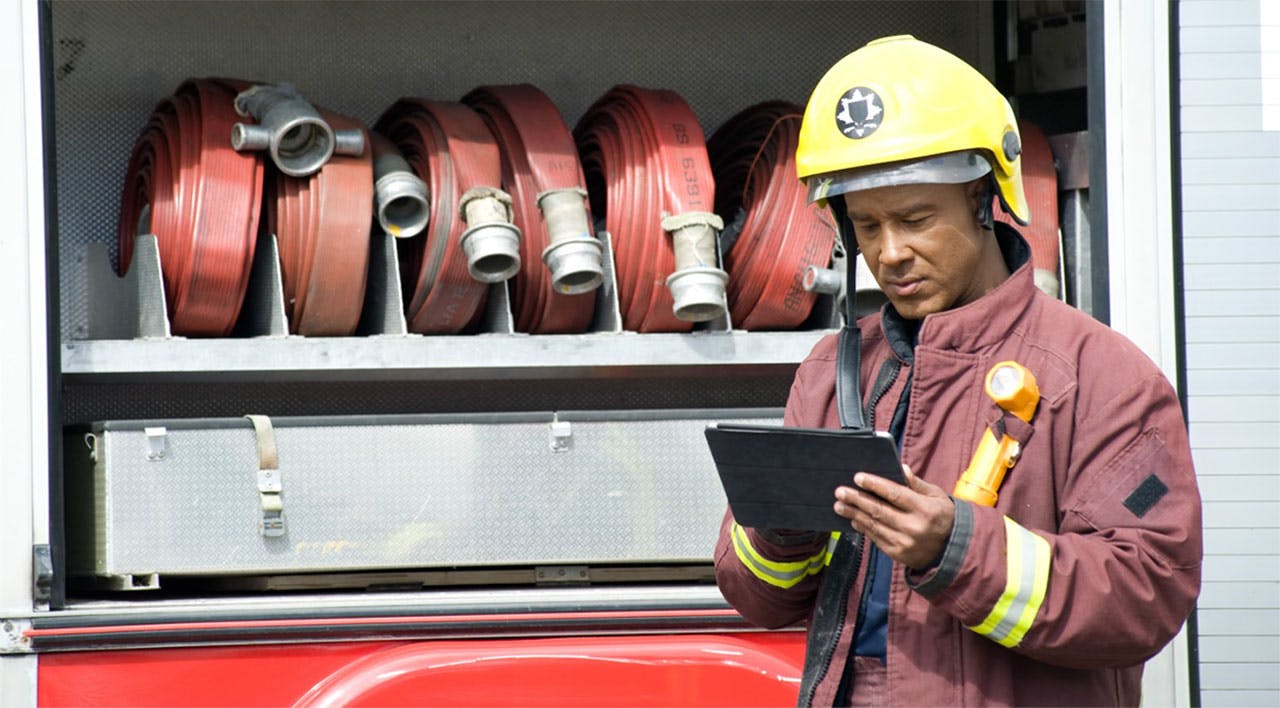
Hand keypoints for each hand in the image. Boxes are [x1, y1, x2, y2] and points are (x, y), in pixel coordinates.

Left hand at [833, 464, 954, 569]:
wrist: (951, 549)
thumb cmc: (942, 516)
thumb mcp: (936, 496)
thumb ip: (917, 484)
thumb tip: (901, 468)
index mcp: (925, 509)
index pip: (895, 494)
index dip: (875, 485)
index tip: (858, 477)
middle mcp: (914, 527)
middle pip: (880, 510)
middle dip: (857, 499)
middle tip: (840, 491)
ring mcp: (905, 542)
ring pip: (874, 525)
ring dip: (854, 514)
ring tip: (839, 505)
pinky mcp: (898, 554)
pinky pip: (876, 538)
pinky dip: (863, 528)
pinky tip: (853, 519)